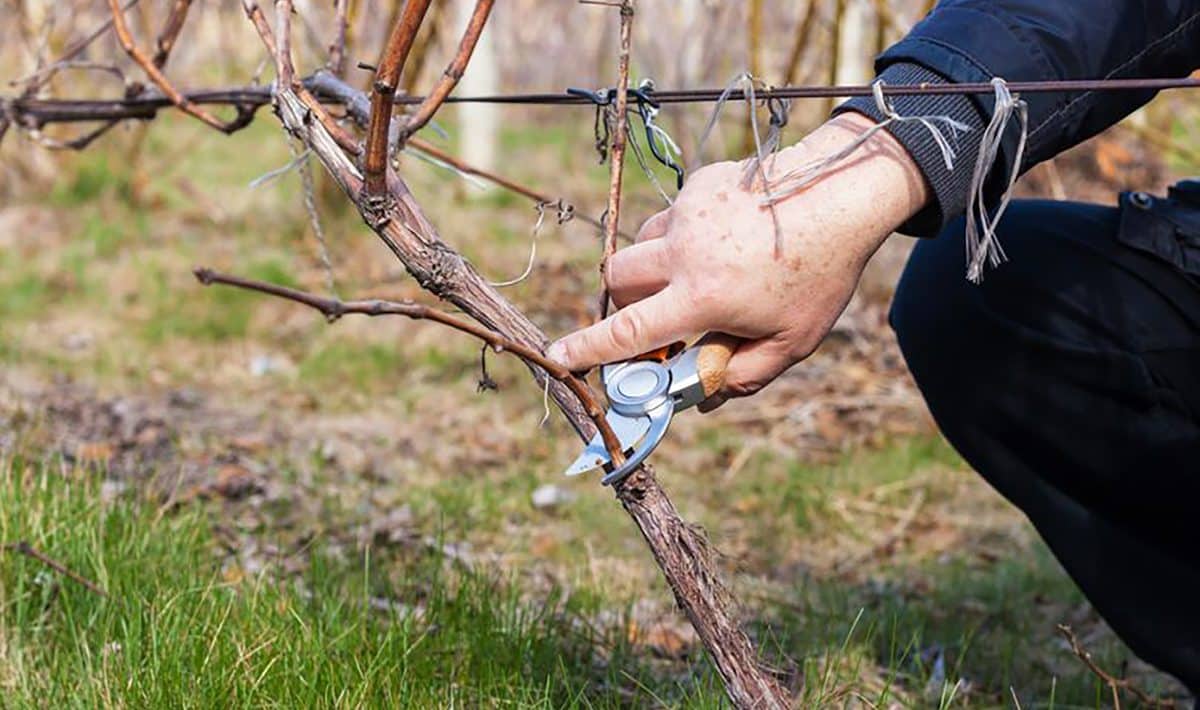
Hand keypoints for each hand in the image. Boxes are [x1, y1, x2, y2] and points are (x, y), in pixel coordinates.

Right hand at [547, 112, 929, 409]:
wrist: (840, 193)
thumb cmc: (820, 275)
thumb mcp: (792, 341)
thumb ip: (742, 375)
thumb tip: (703, 399)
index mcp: (702, 296)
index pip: (629, 331)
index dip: (588, 348)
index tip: (558, 357)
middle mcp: (684, 252)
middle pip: (617, 278)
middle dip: (624, 301)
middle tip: (655, 315)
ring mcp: (688, 214)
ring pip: (642, 244)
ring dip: (655, 267)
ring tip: (702, 275)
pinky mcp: (697, 185)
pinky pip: (673, 217)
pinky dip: (685, 236)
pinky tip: (727, 240)